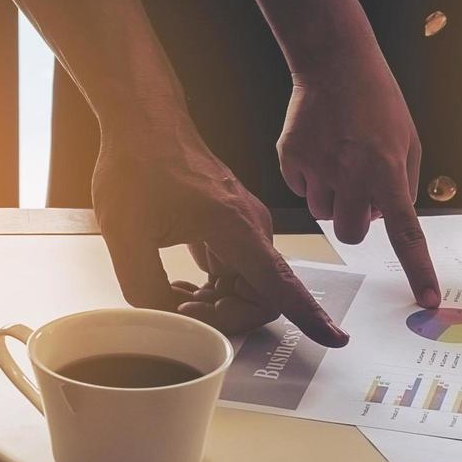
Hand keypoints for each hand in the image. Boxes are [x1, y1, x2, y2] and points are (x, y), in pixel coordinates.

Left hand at [92, 119, 347, 344]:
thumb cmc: (139, 164)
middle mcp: (252, 229)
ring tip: (172, 298)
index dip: (309, 317)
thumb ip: (144, 287)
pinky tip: (180, 286)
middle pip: (264, 297)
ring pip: (249, 288)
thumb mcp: (125, 234)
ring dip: (217, 305)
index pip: (281, 285)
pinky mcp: (233, 228)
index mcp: (236, 228)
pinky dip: (213, 290)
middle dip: (227, 318)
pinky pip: (237, 273)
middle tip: (181, 313)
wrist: (144, 122)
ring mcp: (245, 228)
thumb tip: (163, 320)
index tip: (335, 340)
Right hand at [279, 48, 438, 306]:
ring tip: (340, 158)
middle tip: (359, 191)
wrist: (333, 60)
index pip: (407, 234)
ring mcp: (317, 166)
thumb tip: (388, 220)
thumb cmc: (378, 101)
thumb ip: (405, 186)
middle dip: (356, 221)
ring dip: (334, 197)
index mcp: (387, 171)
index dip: (418, 270)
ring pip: (323, 213)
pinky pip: (301, 189)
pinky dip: (310, 177)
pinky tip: (320, 147)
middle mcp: (351, 173)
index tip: (427, 300)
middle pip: (352, 233)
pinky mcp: (290, 157)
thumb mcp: (409, 141)